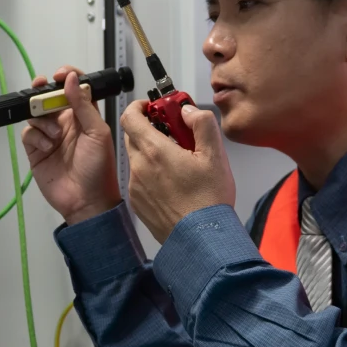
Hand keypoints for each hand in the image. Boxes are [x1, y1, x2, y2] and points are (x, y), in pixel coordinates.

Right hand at [21, 67, 121, 225]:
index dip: (66, 78)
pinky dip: (36, 136)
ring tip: (55, 136)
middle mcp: (65, 123)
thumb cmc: (98, 167)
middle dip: (43, 91)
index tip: (60, 74)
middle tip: (40, 86)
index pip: (73, 89)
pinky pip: (28, 133)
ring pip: (36, 114)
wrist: (86, 201)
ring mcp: (49, 136)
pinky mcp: (36, 150)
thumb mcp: (97, 132)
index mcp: (84, 116)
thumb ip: (83, 105)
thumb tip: (71, 78)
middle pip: (49, 98)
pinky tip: (47, 147)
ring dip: (43, 119)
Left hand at [121, 102, 234, 243]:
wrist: (200, 240)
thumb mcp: (215, 154)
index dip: (140, 106)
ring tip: (178, 162)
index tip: (153, 107)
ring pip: (137, 158)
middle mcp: (139, 167)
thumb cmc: (208, 201)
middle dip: (150, 129)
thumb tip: (187, 111)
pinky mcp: (138, 203)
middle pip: (133, 135)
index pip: (131, 116)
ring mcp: (136, 187)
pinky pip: (139, 179)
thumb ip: (201, 123)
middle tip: (174, 134)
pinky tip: (173, 183)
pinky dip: (151, 174)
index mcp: (155, 151)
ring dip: (152, 153)